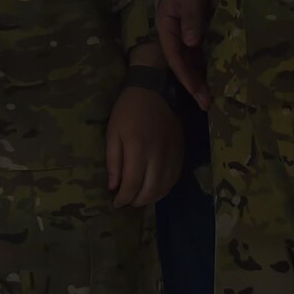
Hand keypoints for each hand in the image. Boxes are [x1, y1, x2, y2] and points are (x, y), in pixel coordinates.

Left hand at [105, 85, 182, 207]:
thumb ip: (113, 161)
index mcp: (138, 148)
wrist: (153, 90)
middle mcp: (158, 155)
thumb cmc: (128, 111)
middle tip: (127, 202)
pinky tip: (154, 186)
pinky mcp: (181, 152)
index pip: (132, 184)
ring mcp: (172, 154)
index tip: (116, 202)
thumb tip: (114, 187)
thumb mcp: (113, 133)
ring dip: (151, 197)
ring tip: (139, 196)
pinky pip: (174, 178)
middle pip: (151, 191)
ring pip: (165, 188)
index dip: (123, 198)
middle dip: (137, 201)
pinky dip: (164, 188)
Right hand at [156, 0, 210, 110]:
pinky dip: (205, 71)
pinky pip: (199, 59)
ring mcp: (184, 40)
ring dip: (199, 82)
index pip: (174, 56)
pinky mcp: (195, 40)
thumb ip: (191, 17)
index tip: (195, 89)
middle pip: (182, 65)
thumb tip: (191, 42)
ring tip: (209, 101)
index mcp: (166, 28)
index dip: (184, 74)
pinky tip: (214, 83)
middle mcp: (174, 37)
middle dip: (192, 85)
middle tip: (205, 104)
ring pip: (191, 65)